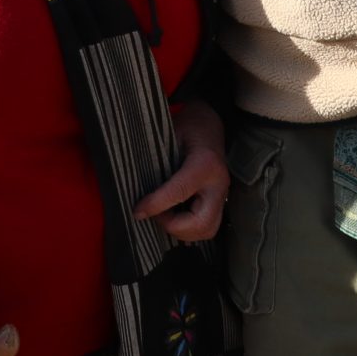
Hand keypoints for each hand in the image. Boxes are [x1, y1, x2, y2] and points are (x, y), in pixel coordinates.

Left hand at [133, 99, 226, 241]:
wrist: (209, 124)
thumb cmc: (188, 127)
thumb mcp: (170, 134)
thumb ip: (156, 158)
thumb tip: (134, 182)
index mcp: (205, 163)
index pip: (179, 192)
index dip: (156, 204)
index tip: (137, 211)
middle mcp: (218, 184)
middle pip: (200, 223)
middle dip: (173, 226)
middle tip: (155, 213)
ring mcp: (222, 195)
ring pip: (206, 230)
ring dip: (181, 230)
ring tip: (164, 214)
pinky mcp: (220, 203)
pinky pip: (207, 228)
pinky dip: (189, 230)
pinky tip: (175, 216)